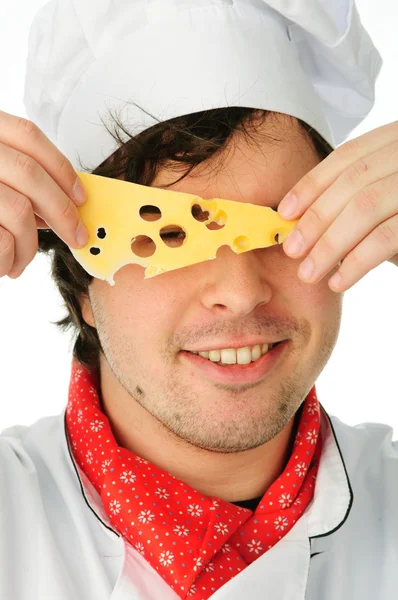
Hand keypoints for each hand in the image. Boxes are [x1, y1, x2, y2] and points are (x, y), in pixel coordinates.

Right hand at [0, 110, 88, 279]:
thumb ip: (16, 178)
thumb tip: (67, 199)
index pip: (28, 136)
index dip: (61, 168)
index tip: (81, 196)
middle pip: (30, 175)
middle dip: (63, 211)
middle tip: (78, 236)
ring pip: (18, 211)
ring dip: (31, 245)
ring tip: (23, 261)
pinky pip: (2, 240)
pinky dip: (12, 259)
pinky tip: (7, 268)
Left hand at [277, 120, 397, 292]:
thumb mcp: (391, 194)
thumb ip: (361, 198)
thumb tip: (305, 222)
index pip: (349, 156)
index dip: (313, 184)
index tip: (286, 212)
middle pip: (353, 182)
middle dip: (317, 219)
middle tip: (292, 251)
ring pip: (366, 206)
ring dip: (330, 244)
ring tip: (309, 273)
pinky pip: (387, 236)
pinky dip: (357, 261)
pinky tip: (339, 280)